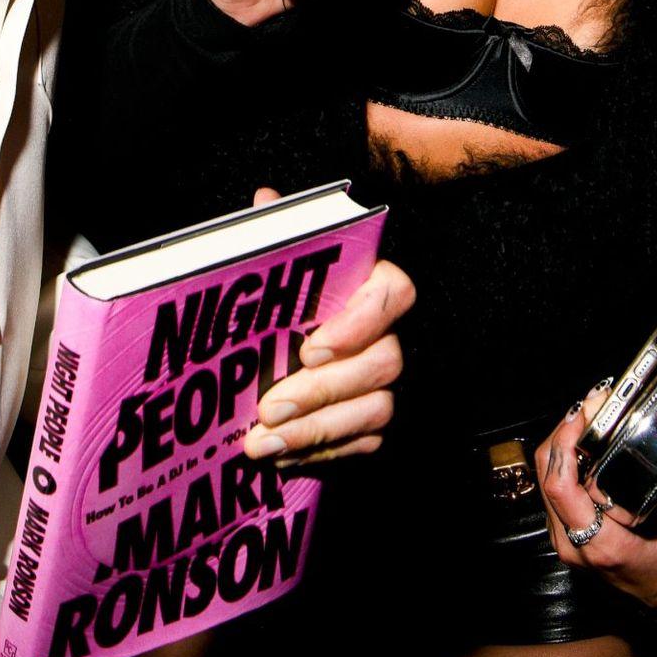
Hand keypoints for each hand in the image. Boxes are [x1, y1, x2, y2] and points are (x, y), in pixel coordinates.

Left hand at [243, 188, 414, 463]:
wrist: (270, 357)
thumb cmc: (280, 300)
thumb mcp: (275, 264)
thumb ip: (276, 234)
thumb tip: (265, 200)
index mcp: (369, 284)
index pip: (395, 293)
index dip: (361, 322)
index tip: (310, 346)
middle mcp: (388, 333)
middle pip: (383, 362)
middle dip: (323, 390)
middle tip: (269, 408)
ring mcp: (385, 382)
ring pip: (374, 410)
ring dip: (314, 430)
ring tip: (262, 442)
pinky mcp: (374, 424)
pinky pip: (361, 444)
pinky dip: (318, 453)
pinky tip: (279, 456)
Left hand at [534, 387, 656, 607]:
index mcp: (602, 544)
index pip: (562, 486)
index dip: (566, 443)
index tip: (585, 413)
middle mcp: (574, 542)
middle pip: (547, 472)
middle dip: (565, 431)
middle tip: (590, 405)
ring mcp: (564, 537)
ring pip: (544, 475)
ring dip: (561, 441)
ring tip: (587, 415)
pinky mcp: (562, 529)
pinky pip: (551, 486)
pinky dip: (563, 458)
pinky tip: (583, 441)